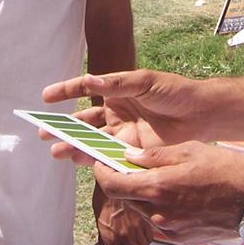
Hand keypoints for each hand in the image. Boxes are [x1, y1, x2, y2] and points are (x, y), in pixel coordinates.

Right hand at [41, 70, 209, 164]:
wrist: (200, 115)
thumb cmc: (174, 92)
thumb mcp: (145, 82)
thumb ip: (118, 85)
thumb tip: (90, 82)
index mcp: (116, 91)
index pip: (85, 89)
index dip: (65, 92)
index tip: (45, 97)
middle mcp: (115, 112)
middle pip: (83, 121)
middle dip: (63, 127)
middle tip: (44, 134)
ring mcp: (122, 133)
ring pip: (92, 141)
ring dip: (74, 146)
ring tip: (57, 152)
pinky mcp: (132, 151)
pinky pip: (109, 156)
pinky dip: (94, 160)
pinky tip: (80, 162)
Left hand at [91, 141, 243, 244]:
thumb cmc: (226, 171)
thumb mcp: (189, 150)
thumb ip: (155, 155)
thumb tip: (129, 156)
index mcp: (158, 188)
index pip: (113, 185)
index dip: (102, 172)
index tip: (103, 162)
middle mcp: (159, 212)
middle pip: (125, 198)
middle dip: (123, 181)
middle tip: (132, 165)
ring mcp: (169, 228)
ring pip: (141, 209)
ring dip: (141, 194)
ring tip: (160, 177)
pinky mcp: (180, 236)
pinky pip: (158, 220)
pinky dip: (158, 206)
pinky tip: (176, 193)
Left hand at [93, 184, 151, 244]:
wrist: (114, 178)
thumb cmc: (104, 194)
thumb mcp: (98, 216)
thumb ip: (102, 235)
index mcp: (111, 237)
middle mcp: (126, 235)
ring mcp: (138, 228)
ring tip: (137, 239)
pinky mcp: (148, 219)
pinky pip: (152, 235)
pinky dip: (148, 235)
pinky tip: (143, 229)